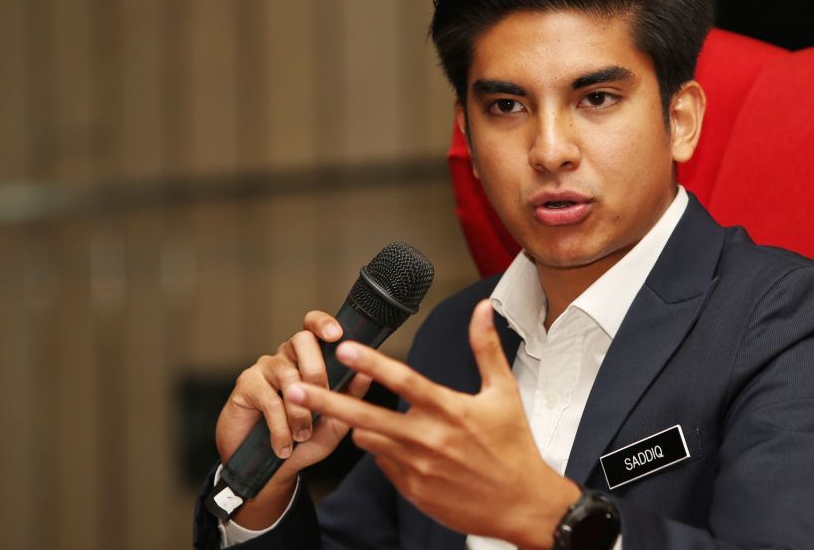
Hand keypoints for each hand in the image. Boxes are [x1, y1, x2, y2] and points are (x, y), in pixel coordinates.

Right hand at [214, 310, 371, 528]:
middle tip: (321, 399)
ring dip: (300, 411)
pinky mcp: (246, 385)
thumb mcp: (335, 420)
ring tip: (303, 436)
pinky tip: (284, 446)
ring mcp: (264, 368)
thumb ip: (350, 395)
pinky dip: (280, 427)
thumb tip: (367, 372)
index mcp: (309, 358)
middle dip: (317, 371)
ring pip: (288, 374)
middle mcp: (286, 356)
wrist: (271, 470)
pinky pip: (269, 399)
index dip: (323, 324)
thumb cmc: (305, 441)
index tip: (336, 335)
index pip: (313, 327)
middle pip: (302, 340)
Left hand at [285, 300, 580, 548]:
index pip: (404, 381)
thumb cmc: (515, 446)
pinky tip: (406, 448)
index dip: (372, 363)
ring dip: (362, 424)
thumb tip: (483, 307)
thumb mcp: (504, 392)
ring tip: (367, 417)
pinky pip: (384, 464)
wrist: (522, 505)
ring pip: (368, 439)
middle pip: (365, 417)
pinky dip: (385, 451)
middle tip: (291, 387)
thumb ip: (486, 348)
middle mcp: (428, 440)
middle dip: (324, 400)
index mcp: (450, 411)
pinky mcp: (413, 491)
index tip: (344, 348)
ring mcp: (417, 469)